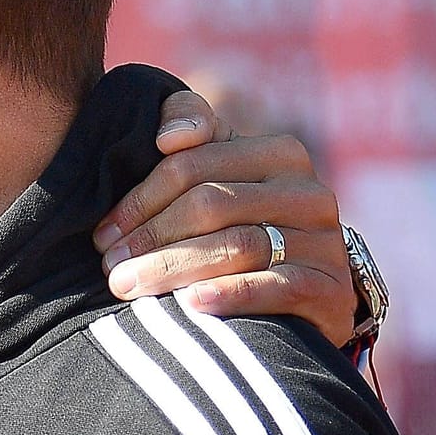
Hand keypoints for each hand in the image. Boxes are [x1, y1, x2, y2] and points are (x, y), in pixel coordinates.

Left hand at [92, 91, 354, 346]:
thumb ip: (190, 131)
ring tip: (127, 287)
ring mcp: (325, 241)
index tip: (102, 233)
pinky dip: (230, 293)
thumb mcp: (217, 174)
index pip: (191, 166)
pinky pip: (276, 286)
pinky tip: (190, 304)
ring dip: (173, 268)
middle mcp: (309, 192)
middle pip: (210, 205)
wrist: (307, 291)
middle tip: (109, 266)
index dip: (139, 200)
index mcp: (278, 153)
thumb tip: (170, 137)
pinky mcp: (333, 289)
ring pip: (237, 245)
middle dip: (150, 237)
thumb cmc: (241, 225)